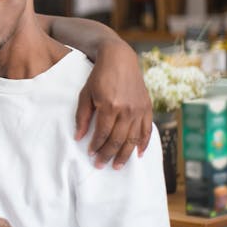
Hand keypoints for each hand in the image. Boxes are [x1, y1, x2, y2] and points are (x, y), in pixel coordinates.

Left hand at [75, 40, 151, 169]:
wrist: (120, 59)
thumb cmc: (99, 76)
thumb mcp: (85, 94)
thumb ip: (83, 117)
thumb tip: (79, 137)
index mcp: (110, 105)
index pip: (102, 133)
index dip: (96, 146)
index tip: (90, 154)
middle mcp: (127, 110)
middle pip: (118, 140)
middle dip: (108, 155)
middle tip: (100, 165)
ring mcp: (139, 109)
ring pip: (133, 139)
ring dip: (125, 155)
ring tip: (117, 166)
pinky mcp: (147, 107)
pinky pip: (147, 130)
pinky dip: (143, 144)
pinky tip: (138, 154)